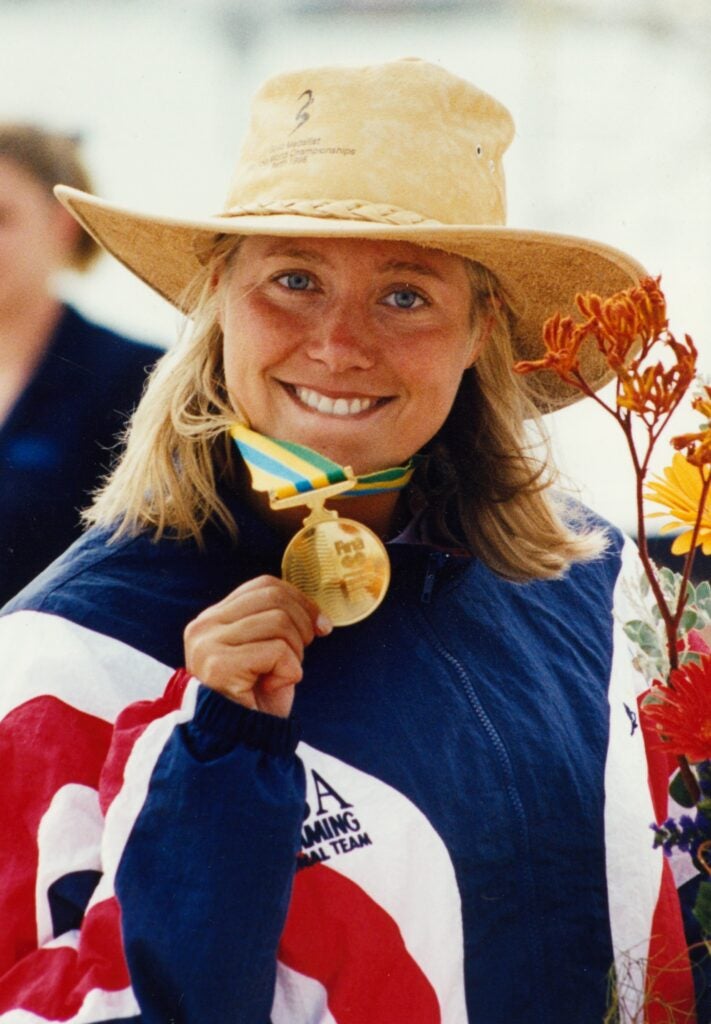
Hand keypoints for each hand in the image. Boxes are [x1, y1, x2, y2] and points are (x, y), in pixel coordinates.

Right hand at [184, 575, 331, 717]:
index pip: (264, 585)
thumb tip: (317, 612)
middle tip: (300, 655)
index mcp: (213, 618)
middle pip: (274, 599)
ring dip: (294, 652)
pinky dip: (289, 671)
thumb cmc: (256, 700)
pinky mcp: (219, 666)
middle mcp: (203, 627)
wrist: (238, 746)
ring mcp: (207, 645)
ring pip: (278, 623)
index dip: (300, 600)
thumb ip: (277, 622)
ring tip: (279, 675)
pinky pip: (277, 651)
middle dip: (302, 624)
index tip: (321, 624)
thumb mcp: (267, 650)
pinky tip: (273, 687)